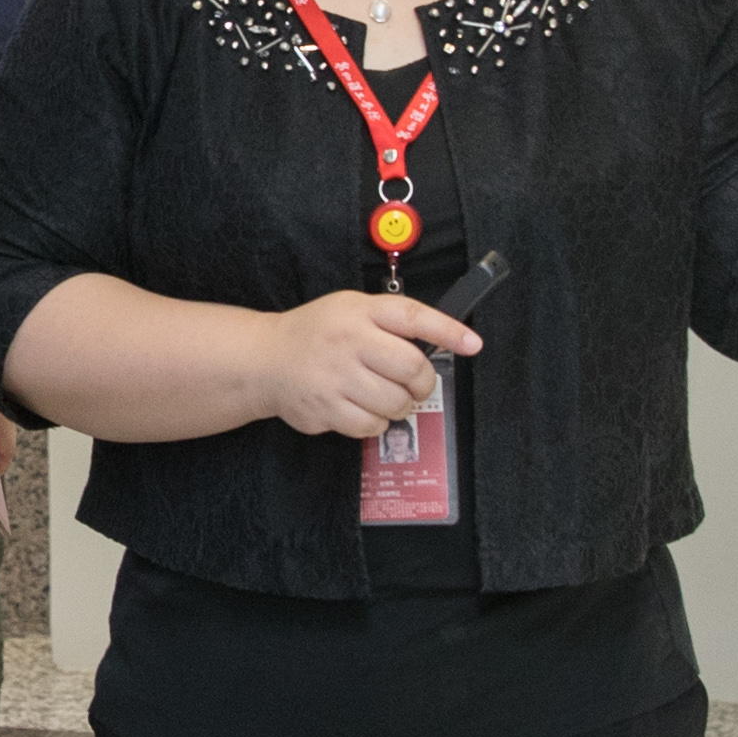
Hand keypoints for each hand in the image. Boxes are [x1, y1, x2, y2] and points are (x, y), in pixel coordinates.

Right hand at [263, 288, 484, 440]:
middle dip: (422, 383)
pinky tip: (362, 408)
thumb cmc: (316, 333)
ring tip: (384, 396)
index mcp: (358, 311)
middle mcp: (348, 341)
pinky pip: (372, 426)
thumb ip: (390, 322)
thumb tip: (441, 343)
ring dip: (400, 406)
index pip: (412, 316)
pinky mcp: (326, 408)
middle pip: (411, 368)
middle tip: (414, 384)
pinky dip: (376, 423)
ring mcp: (335, 376)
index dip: (448, 331)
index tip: (473, 344)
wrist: (264, 359)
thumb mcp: (350, 310)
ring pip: (396, 403)